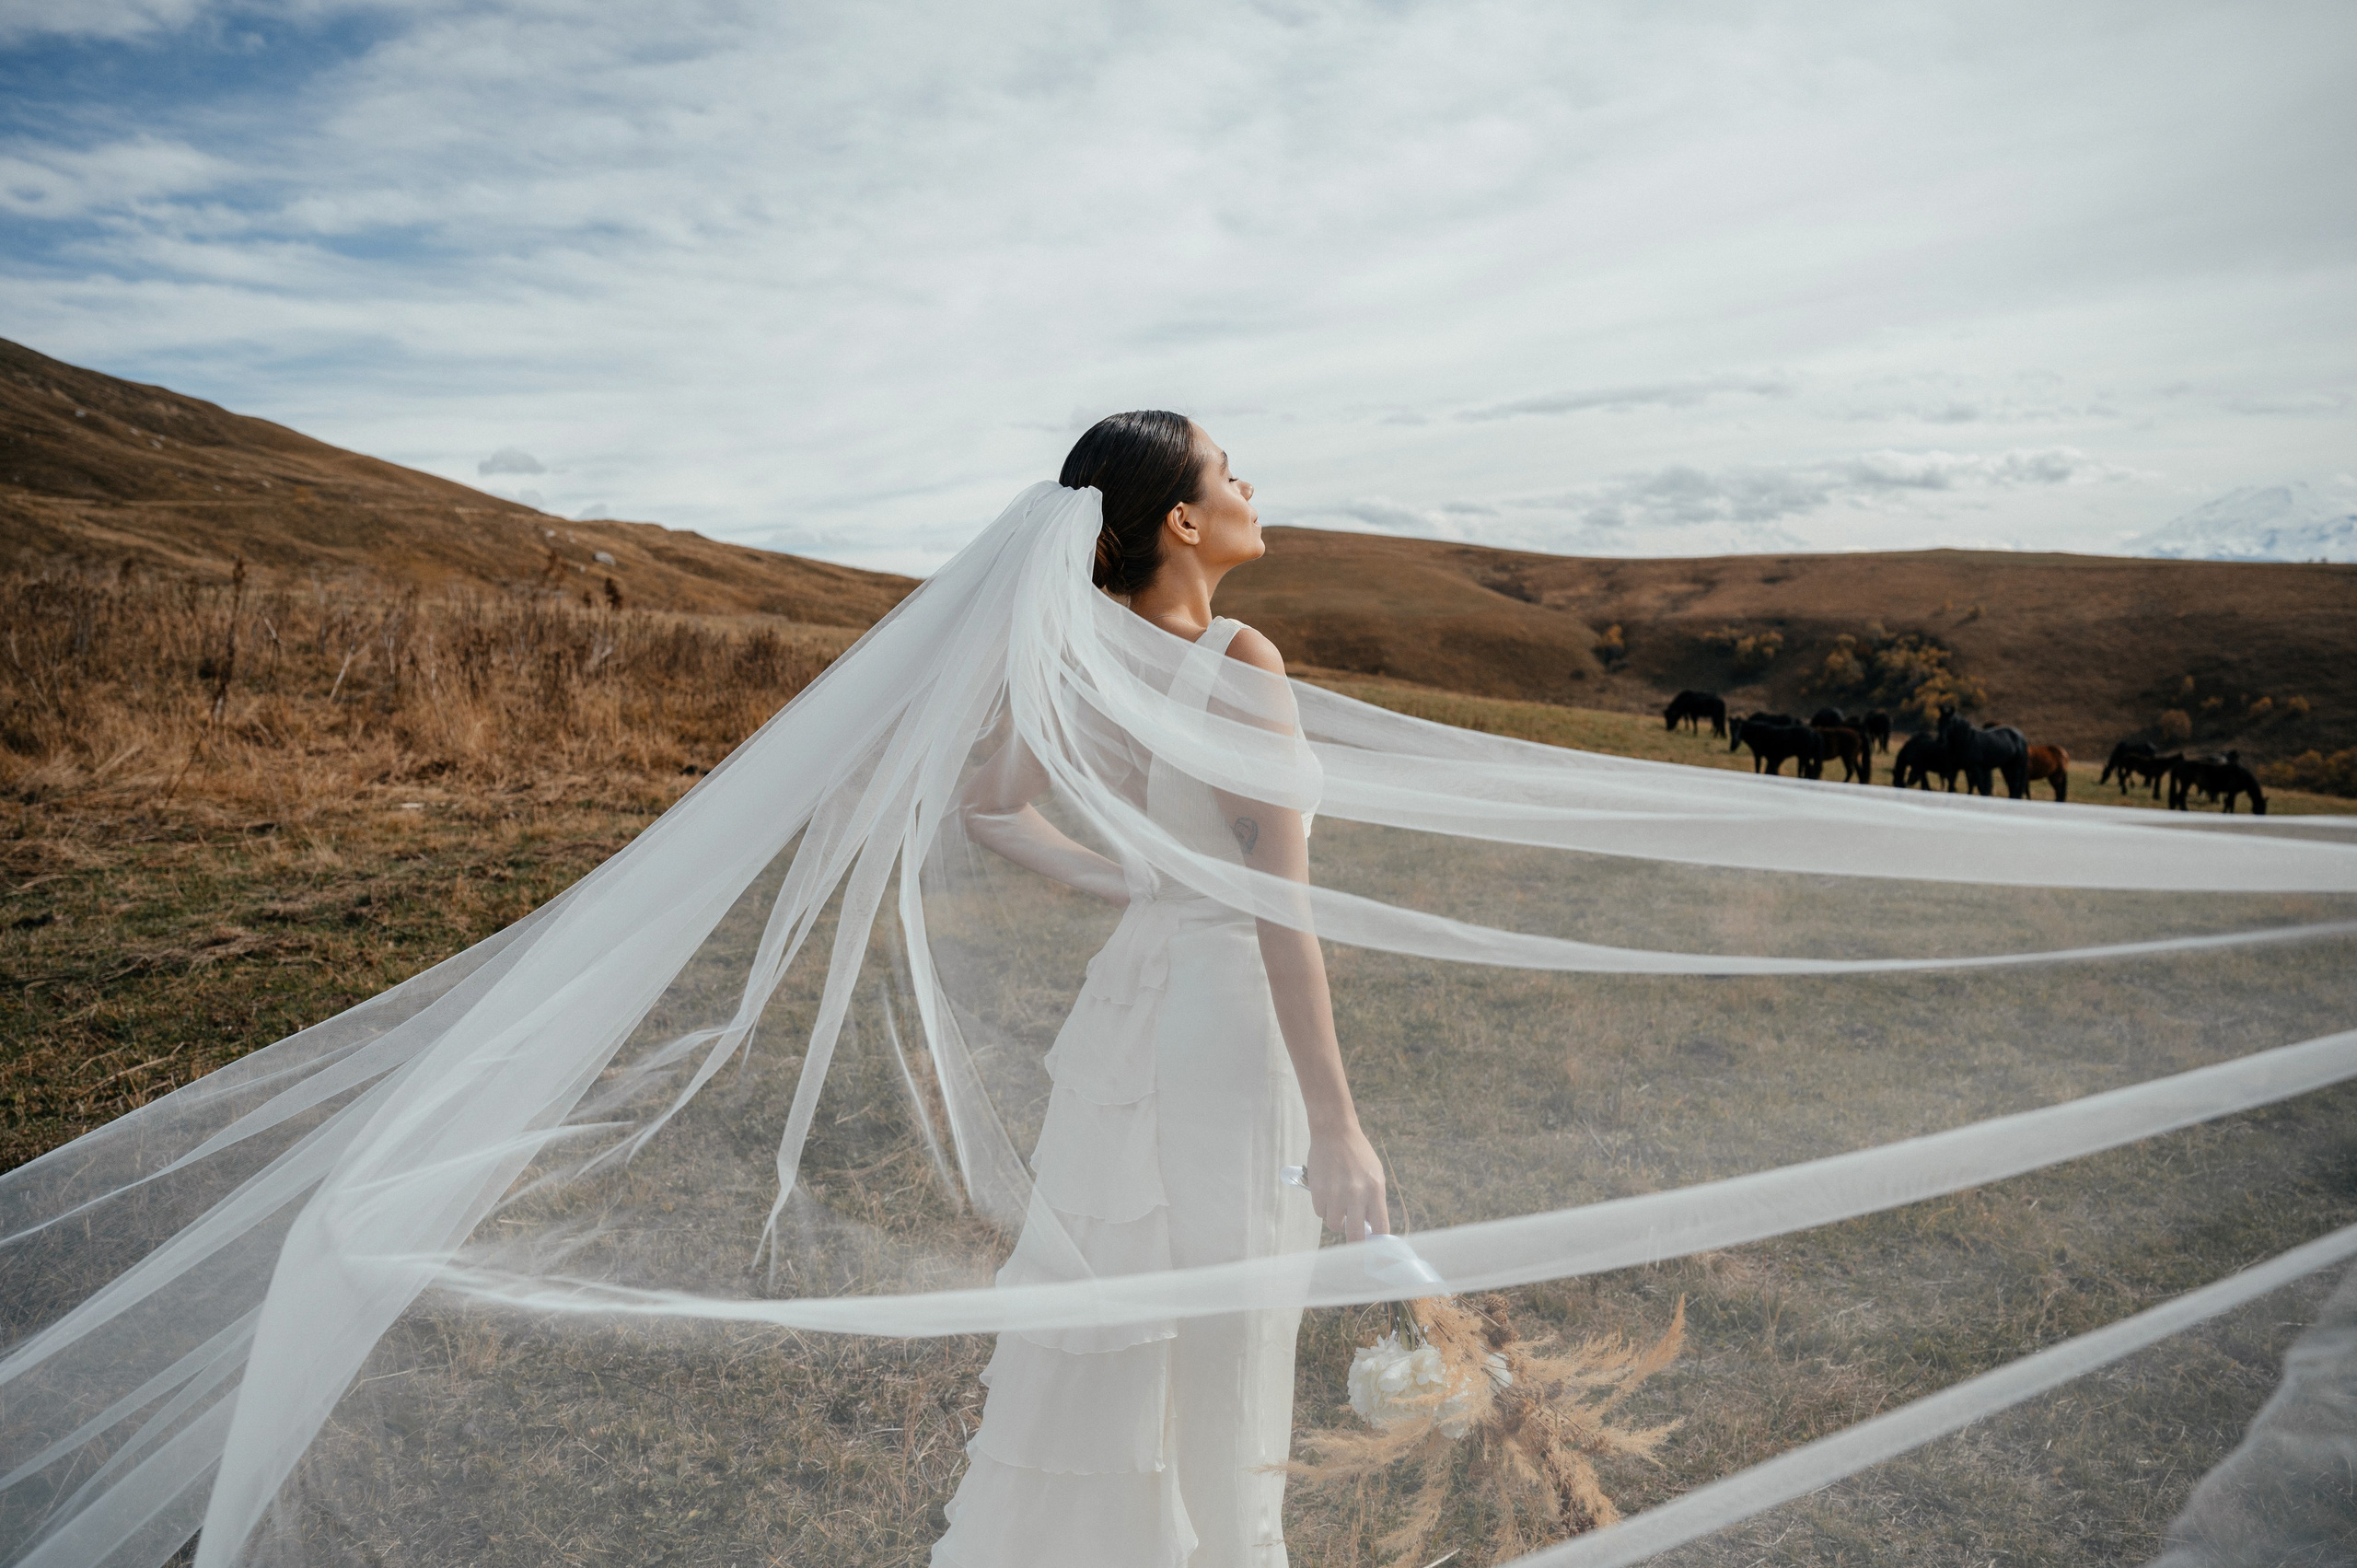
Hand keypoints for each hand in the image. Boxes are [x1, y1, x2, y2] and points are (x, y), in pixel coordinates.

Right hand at [1304, 1123, 1388, 1241]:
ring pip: (1334, 1225)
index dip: (1377, 1242)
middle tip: (1353, 1238)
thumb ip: (1375, 1201)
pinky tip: (1327, 1194)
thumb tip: (1370, 1227)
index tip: (1374, 1247)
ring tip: (1338, 1205)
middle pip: (1356, 1235)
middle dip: (1355, 1241)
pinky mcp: (1318, 1191)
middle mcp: (1356, 1194)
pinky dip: (1324, 1208)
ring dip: (1337, 1220)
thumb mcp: (1375, 1175)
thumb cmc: (1358, 1154)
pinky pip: (1320, 1213)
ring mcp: (1336, 1194)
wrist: (1335, 1133)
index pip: (1380, 1227)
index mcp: (1375, 1190)